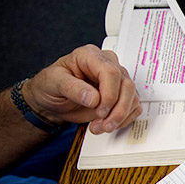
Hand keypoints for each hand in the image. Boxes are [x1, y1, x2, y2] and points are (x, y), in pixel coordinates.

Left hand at [20, 44, 140, 133]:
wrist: (54, 101)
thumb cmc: (51, 87)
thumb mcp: (53, 83)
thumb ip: (72, 88)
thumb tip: (94, 98)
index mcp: (90, 56)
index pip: (111, 71)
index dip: (110, 94)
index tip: (100, 110)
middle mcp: (107, 65)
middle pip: (126, 85)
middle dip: (118, 109)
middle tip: (103, 124)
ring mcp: (116, 81)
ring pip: (133, 98)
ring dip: (120, 117)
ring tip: (101, 127)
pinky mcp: (121, 96)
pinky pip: (134, 107)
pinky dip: (124, 120)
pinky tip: (108, 124)